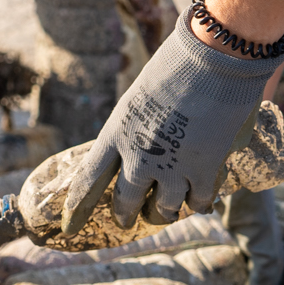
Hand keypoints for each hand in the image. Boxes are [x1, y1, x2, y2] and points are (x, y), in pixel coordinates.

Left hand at [63, 16, 283, 232]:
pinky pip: (197, 202)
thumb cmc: (177, 65)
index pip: (88, 179)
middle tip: (127, 220)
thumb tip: (139, 152)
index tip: (69, 228)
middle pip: (125, 202)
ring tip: (167, 212)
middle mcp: (138, 155)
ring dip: (164, 213)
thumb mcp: (140, 96)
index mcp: (116, 132)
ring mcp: (170, 166)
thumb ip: (136, 128)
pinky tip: (200, 202)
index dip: (77, 207)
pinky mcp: (203, 170)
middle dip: (125, 215)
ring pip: (163, 210)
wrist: (214, 57)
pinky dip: (198, 203)